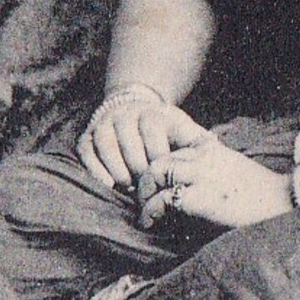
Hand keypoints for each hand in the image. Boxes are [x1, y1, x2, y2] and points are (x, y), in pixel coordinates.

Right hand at [77, 87, 205, 192]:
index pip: (154, 129)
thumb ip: (199, 141)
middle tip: (145, 187)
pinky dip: (95, 169)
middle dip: (138, 166)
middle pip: (129, 140)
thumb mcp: (185, 133)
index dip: (158, 155)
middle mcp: (127, 113)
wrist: (135, 114)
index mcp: (154, 112)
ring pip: (106, 143)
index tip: (164, 175)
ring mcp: (105, 123)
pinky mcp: (86, 136)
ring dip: (118, 169)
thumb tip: (213, 148)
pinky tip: (108, 185)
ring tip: (128, 187)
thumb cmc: (167, 136)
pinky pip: (86, 151)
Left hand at [136, 133, 292, 230]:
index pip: (171, 149)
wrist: (285, 206)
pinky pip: (163, 199)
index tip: (154, 188)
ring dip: (144, 194)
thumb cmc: (261, 196)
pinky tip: (151, 223)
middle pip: (158, 159)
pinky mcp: (200, 197)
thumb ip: (208, 171)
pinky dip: (151, 211)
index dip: (158, 169)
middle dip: (145, 182)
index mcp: (211, 148)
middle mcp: (203, 155)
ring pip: (154, 173)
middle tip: (144, 202)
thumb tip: (182, 188)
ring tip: (145, 213)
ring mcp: (201, 174)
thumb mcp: (232, 171)